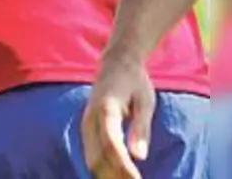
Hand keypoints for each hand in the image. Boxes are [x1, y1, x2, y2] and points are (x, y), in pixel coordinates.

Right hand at [82, 52, 156, 177]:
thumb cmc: (135, 83)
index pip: (111, 145)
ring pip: (92, 159)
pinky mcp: (86, 129)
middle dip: (115, 176)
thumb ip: (141, 129)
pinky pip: (91, 155)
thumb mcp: (146, 101)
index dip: (123, 166)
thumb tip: (139, 157)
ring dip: (108, 176)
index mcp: (106, 109)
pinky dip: (103, 170)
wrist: (115, 64)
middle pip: (98, 157)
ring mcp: (86, 124)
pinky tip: (117, 176)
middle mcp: (91, 118)